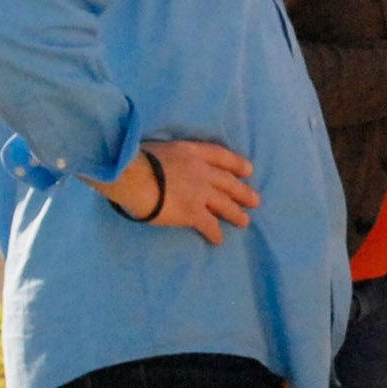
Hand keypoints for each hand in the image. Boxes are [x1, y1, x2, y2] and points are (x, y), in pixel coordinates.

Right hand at [98, 139, 258, 244]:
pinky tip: (218, 240)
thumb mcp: (158, 147)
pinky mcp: (193, 212)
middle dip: (243, 192)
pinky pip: (209, 225)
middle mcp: (201, 171)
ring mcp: (200, 192)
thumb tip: (165, 166)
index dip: (236, 164)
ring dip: (235, 214)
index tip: (249, 171)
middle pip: (229, 183)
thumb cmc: (134, 159)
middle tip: (255, 201)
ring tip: (244, 222)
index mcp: (191, 152)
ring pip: (225, 204)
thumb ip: (171, 157)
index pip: (221, 156)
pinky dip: (214, 233)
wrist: (131, 175)